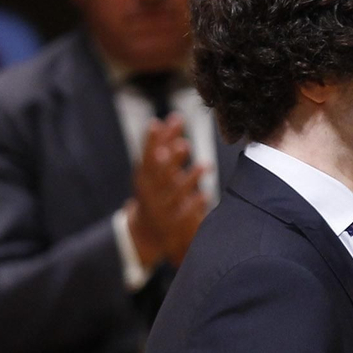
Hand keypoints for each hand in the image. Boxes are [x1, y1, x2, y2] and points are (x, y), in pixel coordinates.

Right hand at [127, 115, 208, 266]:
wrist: (148, 233)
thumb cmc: (155, 193)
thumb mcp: (155, 172)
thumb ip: (163, 147)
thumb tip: (168, 119)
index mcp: (145, 177)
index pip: (147, 156)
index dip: (152, 140)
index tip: (159, 123)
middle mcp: (151, 192)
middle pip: (161, 174)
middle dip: (171, 160)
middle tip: (184, 144)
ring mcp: (163, 208)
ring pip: (176, 194)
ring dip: (190, 179)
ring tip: (206, 166)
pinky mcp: (176, 224)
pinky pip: (186, 214)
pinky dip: (195, 204)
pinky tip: (206, 195)